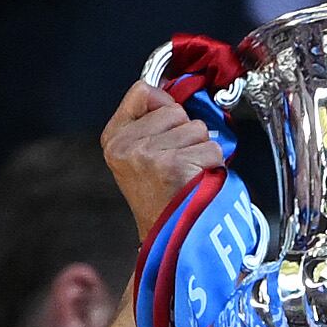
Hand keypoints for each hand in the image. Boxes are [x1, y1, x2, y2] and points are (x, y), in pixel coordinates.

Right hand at [101, 82, 225, 239]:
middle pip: (175, 110)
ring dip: (200, 150)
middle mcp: (125, 146)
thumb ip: (150, 120)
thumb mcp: (138, 153)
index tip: (166, 130)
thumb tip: (171, 91)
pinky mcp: (173, 166)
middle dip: (185, 133)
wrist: (167, 235)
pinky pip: (211, 148)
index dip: (163, 105)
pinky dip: (212, 164)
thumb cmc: (160, 194)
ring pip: (197, 128)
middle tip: (176, 162)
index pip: (142, 91)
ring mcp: (148, 156)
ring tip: (186, 173)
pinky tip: (196, 181)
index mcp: (114, 138)